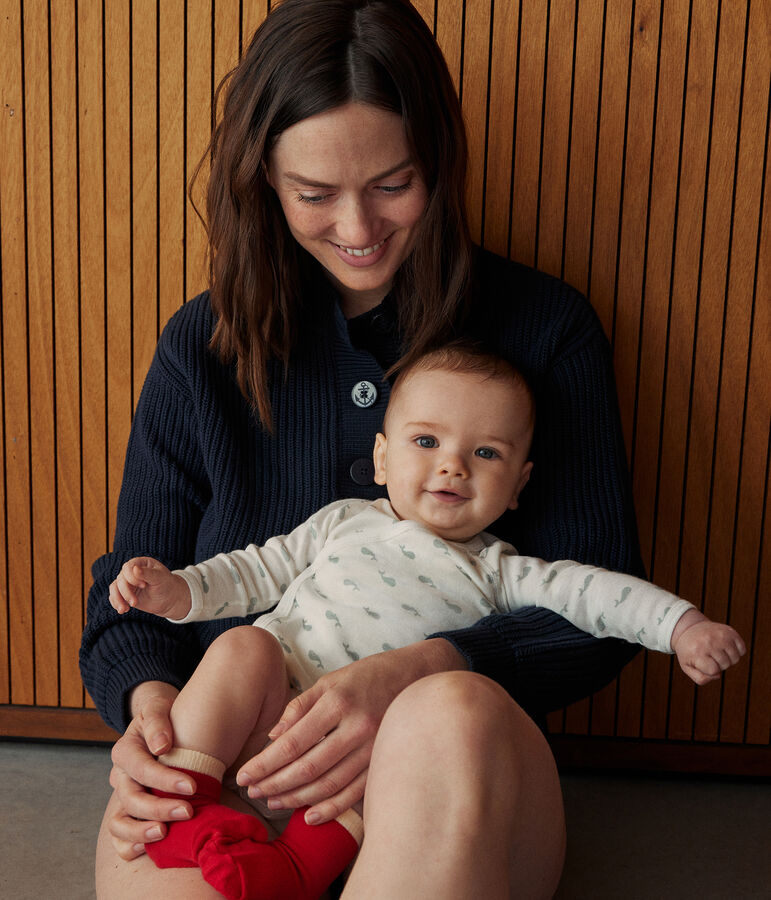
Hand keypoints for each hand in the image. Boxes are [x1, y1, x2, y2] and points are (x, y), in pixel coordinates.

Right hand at [106, 682, 195, 859]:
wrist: (158, 725)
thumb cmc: (163, 716)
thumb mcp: (158, 707)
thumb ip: (157, 722)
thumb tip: (160, 746)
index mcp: (125, 750)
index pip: (141, 768)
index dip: (164, 779)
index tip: (192, 785)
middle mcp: (120, 776)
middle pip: (130, 799)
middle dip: (159, 808)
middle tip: (187, 811)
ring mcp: (121, 797)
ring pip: (118, 823)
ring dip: (140, 832)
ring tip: (165, 834)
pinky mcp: (127, 813)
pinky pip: (119, 837)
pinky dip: (130, 846)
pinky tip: (152, 847)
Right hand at [109, 557, 190, 619]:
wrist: (169, 598)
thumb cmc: (167, 584)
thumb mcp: (160, 578)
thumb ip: (147, 573)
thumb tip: (134, 569)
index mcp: (140, 563)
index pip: (128, 568)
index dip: (132, 578)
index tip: (144, 585)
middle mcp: (131, 571)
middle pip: (120, 579)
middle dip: (126, 592)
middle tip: (135, 603)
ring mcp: (127, 583)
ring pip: (114, 588)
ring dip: (117, 599)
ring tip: (124, 609)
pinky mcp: (125, 593)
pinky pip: (114, 597)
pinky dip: (116, 603)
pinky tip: (122, 610)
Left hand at [236, 638, 465, 823]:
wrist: (418, 676)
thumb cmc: (368, 676)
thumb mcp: (332, 680)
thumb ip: (300, 706)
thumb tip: (272, 737)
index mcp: (339, 701)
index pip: (294, 741)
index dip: (266, 762)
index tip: (245, 775)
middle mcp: (358, 726)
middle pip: (309, 766)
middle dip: (276, 784)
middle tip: (253, 793)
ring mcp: (375, 747)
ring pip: (330, 784)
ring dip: (297, 799)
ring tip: (273, 803)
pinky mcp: (386, 762)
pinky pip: (355, 793)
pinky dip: (331, 808)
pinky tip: (309, 817)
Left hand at [671, 611, 745, 684]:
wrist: (690, 629)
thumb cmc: (689, 651)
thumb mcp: (687, 667)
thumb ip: (700, 678)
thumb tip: (717, 675)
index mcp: (696, 652)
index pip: (714, 670)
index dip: (711, 670)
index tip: (704, 663)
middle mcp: (709, 642)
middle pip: (726, 664)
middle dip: (720, 665)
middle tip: (711, 656)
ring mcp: (720, 635)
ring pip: (735, 658)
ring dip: (729, 659)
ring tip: (718, 653)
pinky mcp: (730, 631)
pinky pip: (742, 649)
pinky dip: (737, 651)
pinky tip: (726, 647)